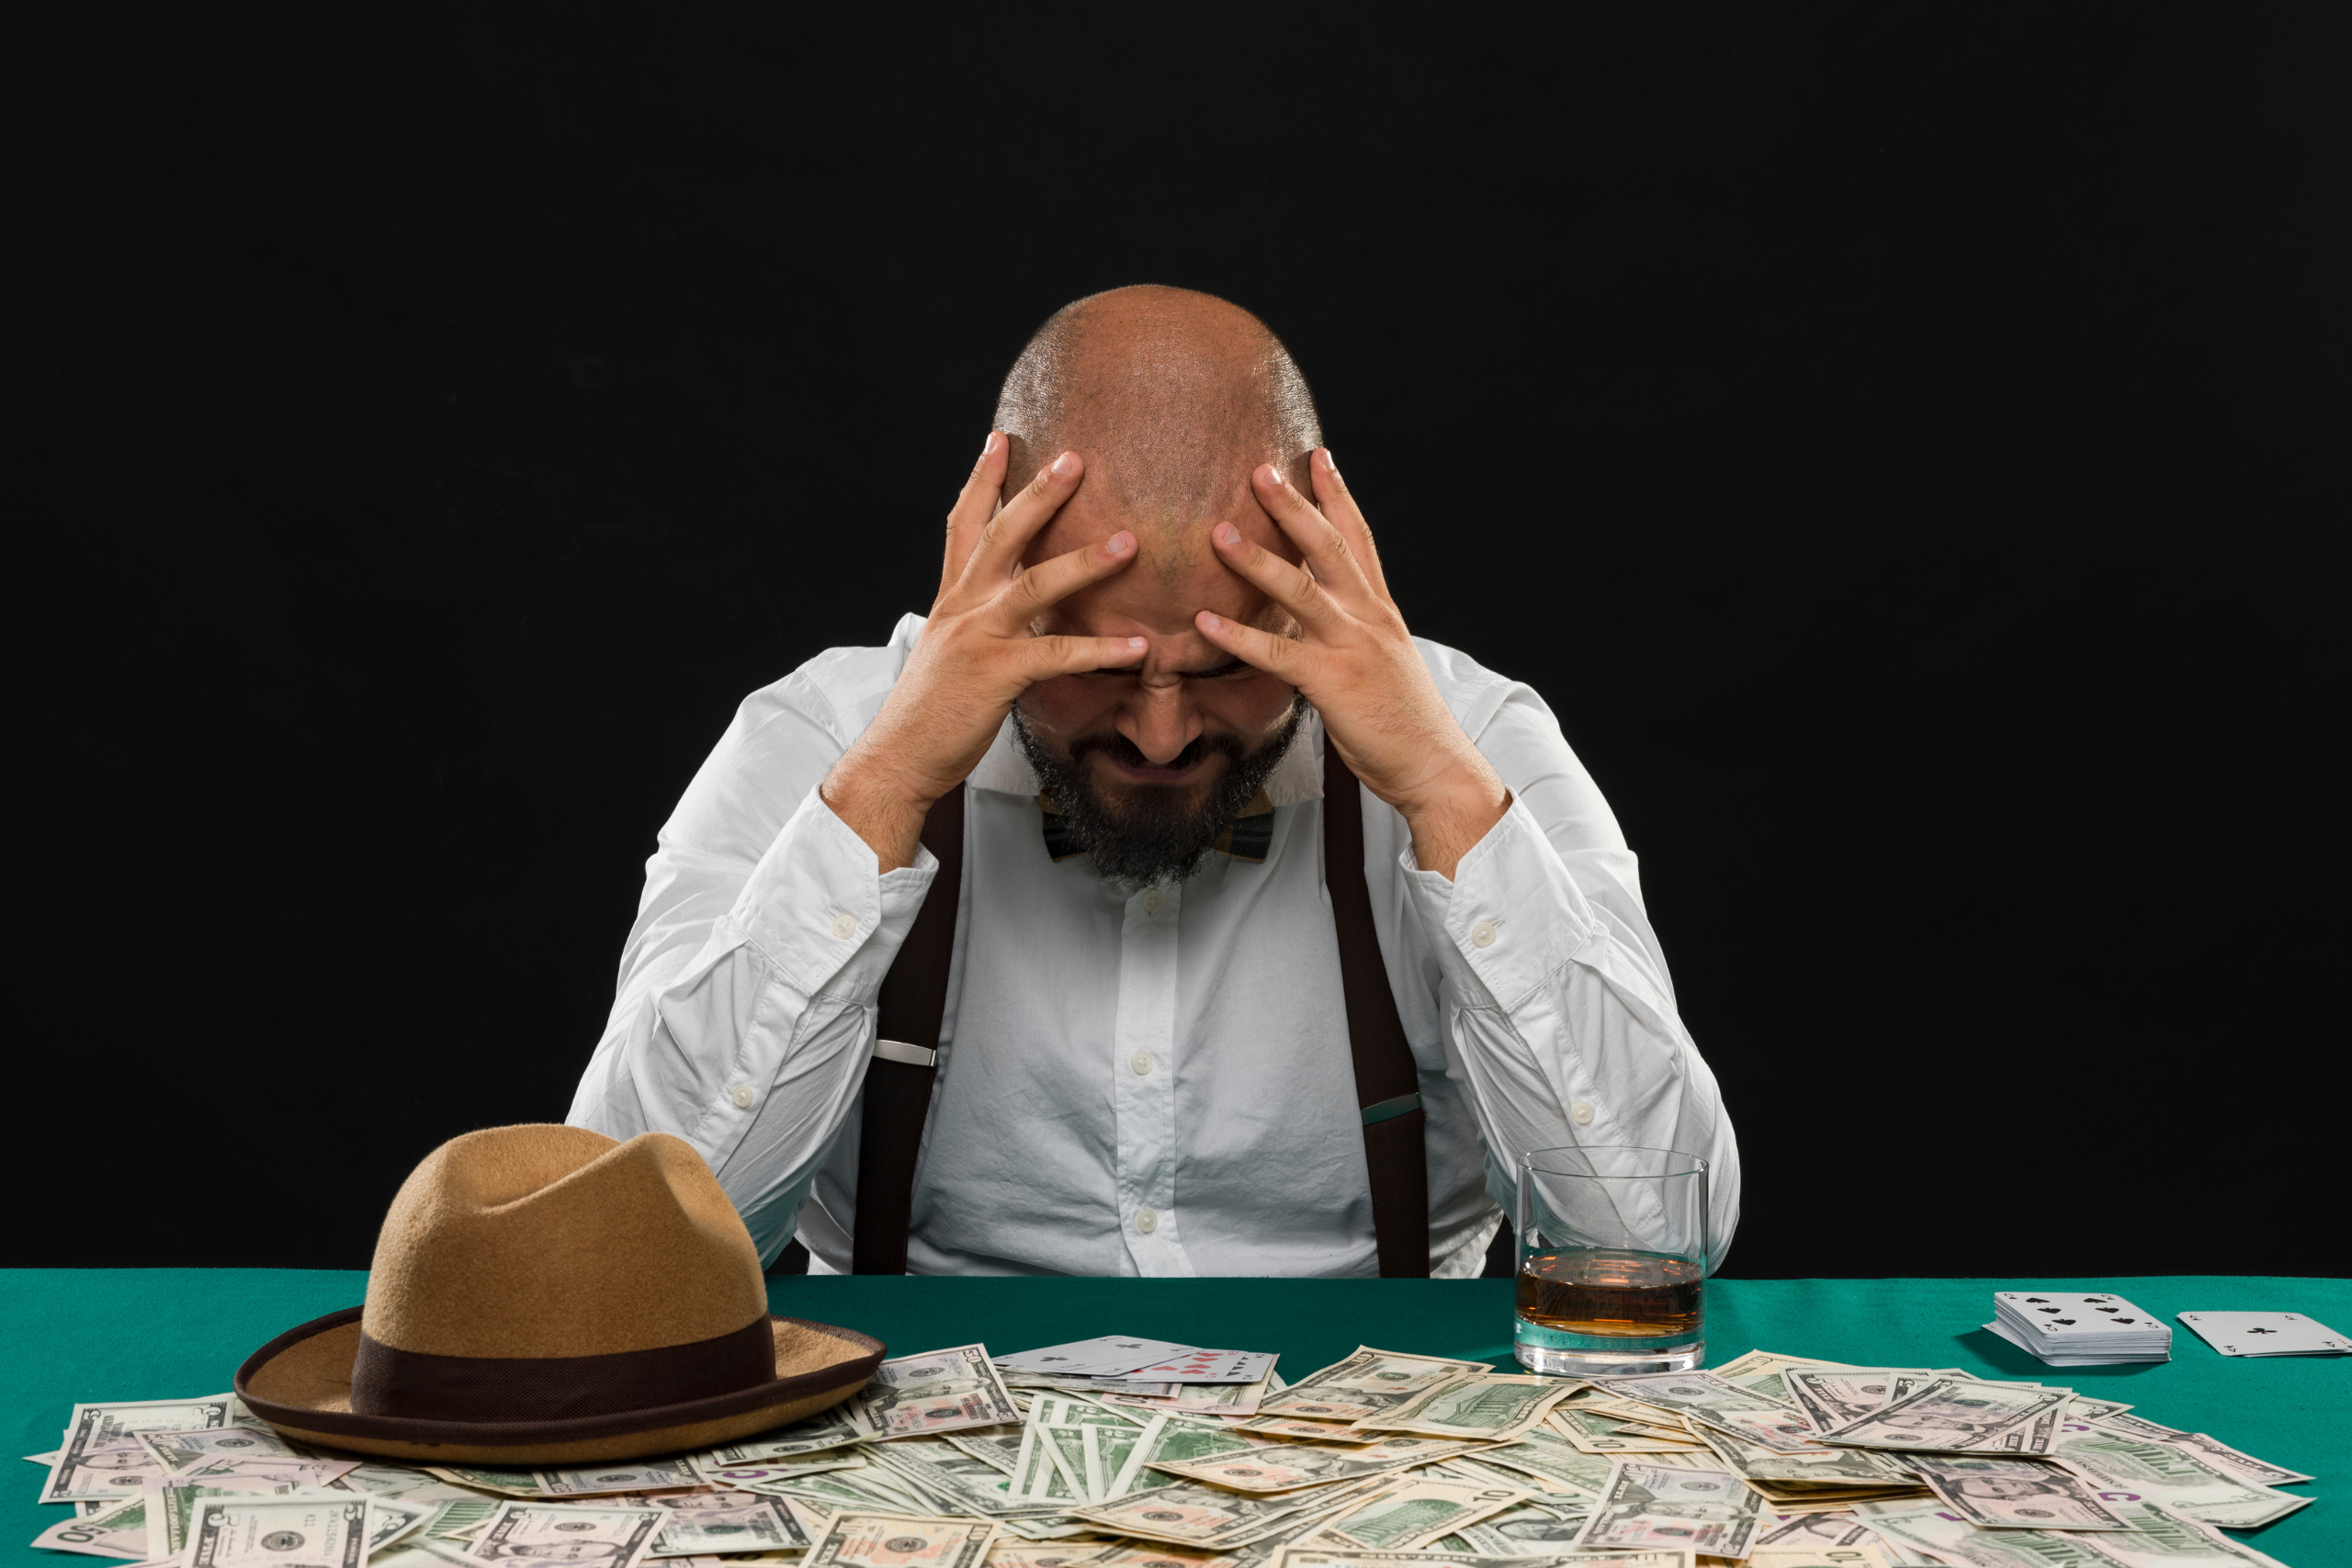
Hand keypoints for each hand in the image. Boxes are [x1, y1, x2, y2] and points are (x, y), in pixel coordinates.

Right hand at [820, 435, 1145, 869]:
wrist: (898, 758)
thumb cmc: (931, 711)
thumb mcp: (951, 652)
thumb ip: (981, 622)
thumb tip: (1016, 612)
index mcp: (952, 597)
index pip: (963, 523)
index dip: (981, 478)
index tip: (1000, 438)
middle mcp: (962, 606)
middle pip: (1001, 532)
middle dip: (1039, 492)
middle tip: (1076, 458)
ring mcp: (977, 637)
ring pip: (1035, 584)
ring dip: (1086, 562)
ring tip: (1130, 543)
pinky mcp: (995, 675)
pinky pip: (1055, 655)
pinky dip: (1100, 650)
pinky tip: (1139, 647)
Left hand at [1195, 451, 1509, 878]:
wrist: (1435, 766)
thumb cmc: (1405, 723)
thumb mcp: (1384, 663)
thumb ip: (1356, 635)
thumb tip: (1325, 624)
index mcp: (1380, 611)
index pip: (1359, 538)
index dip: (1338, 494)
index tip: (1318, 456)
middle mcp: (1369, 617)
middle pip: (1329, 546)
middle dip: (1294, 504)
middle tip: (1259, 469)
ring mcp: (1352, 647)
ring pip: (1299, 590)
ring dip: (1256, 558)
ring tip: (1217, 533)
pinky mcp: (1334, 682)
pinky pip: (1278, 654)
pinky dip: (1238, 637)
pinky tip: (1202, 623)